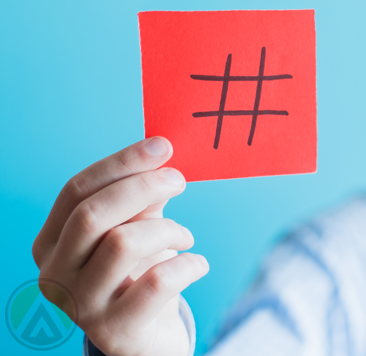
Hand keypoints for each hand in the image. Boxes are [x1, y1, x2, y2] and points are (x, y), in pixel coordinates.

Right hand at [32, 137, 208, 355]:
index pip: (76, 190)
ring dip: (169, 229)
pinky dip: (188, 264)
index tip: (161, 146)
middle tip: (180, 180)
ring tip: (186, 236)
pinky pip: (158, 281)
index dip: (121, 163)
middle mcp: (54, 275)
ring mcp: (81, 306)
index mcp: (50, 243)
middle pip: (93, 214)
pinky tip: (197, 263)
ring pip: (124, 243)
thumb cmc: (138, 272)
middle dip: (144, 187)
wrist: (148, 336)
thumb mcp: (135, 228)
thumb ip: (140, 197)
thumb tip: (160, 151)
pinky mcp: (115, 330)